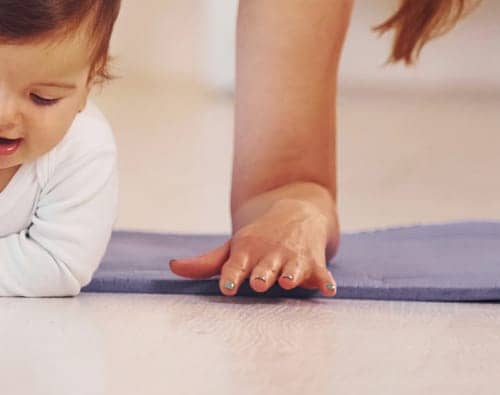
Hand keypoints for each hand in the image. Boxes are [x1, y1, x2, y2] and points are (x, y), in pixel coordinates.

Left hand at [168, 198, 336, 296]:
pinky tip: (327, 288)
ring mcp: (293, 259)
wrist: (297, 211)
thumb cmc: (259, 239)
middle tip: (258, 283)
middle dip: (262, 275)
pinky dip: (325, 281)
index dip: (232, 276)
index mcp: (247, 252)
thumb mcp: (234, 247)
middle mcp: (270, 255)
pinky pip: (321, 274)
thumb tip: (172, 268)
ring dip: (289, 275)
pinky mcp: (314, 263)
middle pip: (264, 269)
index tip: (227, 287)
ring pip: (291, 270)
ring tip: (286, 281)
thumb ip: (206, 264)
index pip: (236, 266)